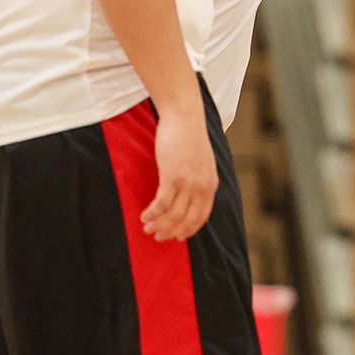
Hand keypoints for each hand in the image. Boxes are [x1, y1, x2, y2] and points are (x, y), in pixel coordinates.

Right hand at [144, 107, 218, 240]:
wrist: (185, 117)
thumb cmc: (189, 138)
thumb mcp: (202, 162)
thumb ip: (199, 179)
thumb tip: (191, 194)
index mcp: (211, 185)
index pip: (202, 217)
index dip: (188, 230)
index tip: (177, 237)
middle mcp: (202, 187)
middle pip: (187, 220)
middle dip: (171, 232)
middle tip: (158, 237)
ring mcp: (188, 182)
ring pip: (173, 214)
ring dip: (159, 225)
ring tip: (147, 228)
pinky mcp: (172, 176)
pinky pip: (161, 203)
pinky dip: (152, 213)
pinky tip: (143, 216)